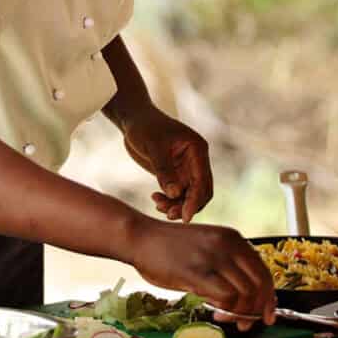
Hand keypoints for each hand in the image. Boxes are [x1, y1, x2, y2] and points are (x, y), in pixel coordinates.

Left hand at [122, 107, 212, 222]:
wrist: (134, 120)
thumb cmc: (144, 127)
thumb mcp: (153, 147)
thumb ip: (164, 171)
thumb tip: (175, 194)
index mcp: (197, 149)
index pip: (202, 181)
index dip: (195, 201)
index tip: (184, 217)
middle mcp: (196, 160)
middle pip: (201, 192)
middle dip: (187, 206)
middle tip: (168, 215)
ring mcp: (187, 168)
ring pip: (189, 195)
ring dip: (176, 205)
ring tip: (157, 205)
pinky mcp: (176, 174)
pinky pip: (178, 194)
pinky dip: (170, 201)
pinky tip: (156, 199)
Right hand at [130, 218, 276, 327]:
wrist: (141, 237)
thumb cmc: (171, 247)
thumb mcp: (207, 246)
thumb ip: (228, 264)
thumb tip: (249, 296)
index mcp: (233, 237)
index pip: (263, 270)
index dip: (269, 296)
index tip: (267, 314)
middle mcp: (227, 244)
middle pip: (260, 284)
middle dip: (258, 309)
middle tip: (247, 323)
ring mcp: (212, 257)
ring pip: (245, 293)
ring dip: (240, 312)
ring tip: (225, 318)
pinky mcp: (196, 271)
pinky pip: (225, 296)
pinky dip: (225, 308)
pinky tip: (212, 308)